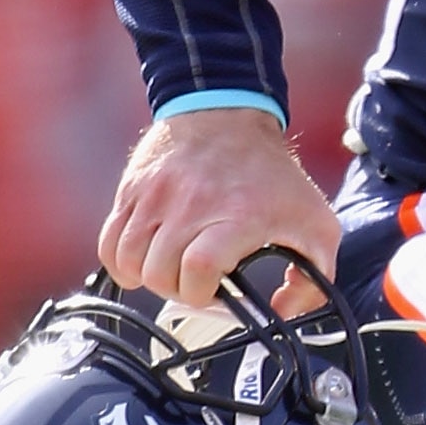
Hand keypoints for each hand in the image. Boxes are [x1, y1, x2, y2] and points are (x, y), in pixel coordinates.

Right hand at [98, 109, 340, 312]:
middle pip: (161, 273)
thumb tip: (285, 312)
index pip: (200, 268)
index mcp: (238, 216)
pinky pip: (108, 243)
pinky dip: (122, 262)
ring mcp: (155, 196)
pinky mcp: (132, 190)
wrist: (226, 111)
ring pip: (130, 261)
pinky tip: (145, 260)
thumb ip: (315, 280)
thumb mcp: (317, 225)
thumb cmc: (273, 176)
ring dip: (150, 278)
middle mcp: (191, 205)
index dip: (203, 294)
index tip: (217, 294)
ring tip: (173, 271)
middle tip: (197, 284)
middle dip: (179, 291)